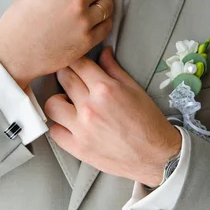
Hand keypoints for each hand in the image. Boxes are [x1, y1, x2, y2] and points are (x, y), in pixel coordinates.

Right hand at [0, 0, 113, 87]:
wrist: (13, 55)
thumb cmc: (18, 24)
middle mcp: (75, 0)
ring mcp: (83, 21)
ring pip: (108, 5)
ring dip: (103, 5)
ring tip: (93, 8)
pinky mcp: (87, 40)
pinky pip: (107, 25)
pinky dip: (103, 23)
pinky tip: (93, 23)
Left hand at [45, 47, 181, 186]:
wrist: (156, 155)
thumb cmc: (148, 123)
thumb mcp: (134, 89)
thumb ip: (114, 69)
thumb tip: (103, 53)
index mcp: (105, 89)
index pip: (78, 63)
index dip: (76, 60)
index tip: (76, 63)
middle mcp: (90, 107)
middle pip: (62, 78)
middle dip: (66, 75)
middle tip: (72, 80)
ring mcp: (81, 128)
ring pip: (52, 104)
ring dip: (59, 101)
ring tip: (69, 104)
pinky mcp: (78, 148)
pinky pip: (55, 132)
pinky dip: (60, 127)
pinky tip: (70, 125)